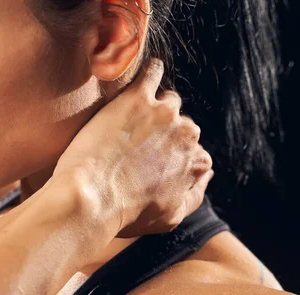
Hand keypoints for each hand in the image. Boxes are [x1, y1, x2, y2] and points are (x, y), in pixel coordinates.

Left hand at [52, 58, 213, 237]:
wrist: (93, 197)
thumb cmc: (127, 213)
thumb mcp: (171, 218)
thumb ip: (195, 194)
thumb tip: (206, 175)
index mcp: (197, 163)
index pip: (193, 153)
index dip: (172, 157)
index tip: (152, 162)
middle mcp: (188, 135)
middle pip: (181, 126)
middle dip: (164, 133)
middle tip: (136, 143)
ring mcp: (164, 113)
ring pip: (168, 101)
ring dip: (155, 107)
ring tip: (132, 117)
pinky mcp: (138, 97)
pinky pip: (152, 71)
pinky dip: (149, 71)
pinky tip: (139, 76)